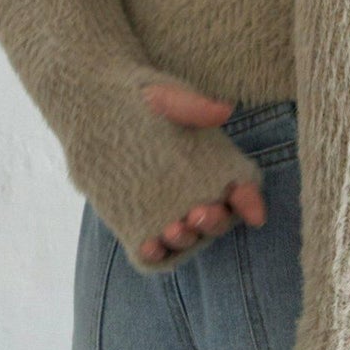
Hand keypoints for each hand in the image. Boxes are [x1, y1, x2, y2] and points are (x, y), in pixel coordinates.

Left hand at [137, 82, 265, 263]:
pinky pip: (154, 250)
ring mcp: (169, 212)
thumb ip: (192, 105)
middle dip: (214, 222)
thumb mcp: (167, 95)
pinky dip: (155, 254)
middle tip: (198, 213)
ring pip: (188, 238)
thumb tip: (224, 110)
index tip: (252, 213)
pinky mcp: (140, 224)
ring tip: (172, 229)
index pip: (243, 189)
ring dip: (185, 239)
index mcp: (214, 164)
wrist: (96, 108)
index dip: (250, 202)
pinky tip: (148, 246)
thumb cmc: (144, 98)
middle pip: (217, 219)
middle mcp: (197, 193)